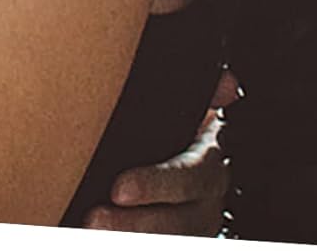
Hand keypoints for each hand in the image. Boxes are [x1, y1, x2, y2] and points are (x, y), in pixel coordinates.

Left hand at [82, 69, 237, 233]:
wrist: (194, 175)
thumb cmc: (183, 138)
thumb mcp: (196, 115)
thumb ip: (204, 97)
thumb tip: (226, 81)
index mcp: (208, 169)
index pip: (187, 179)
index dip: (154, 185)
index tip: (118, 189)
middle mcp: (204, 206)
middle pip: (173, 224)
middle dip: (132, 224)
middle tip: (94, 219)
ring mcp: (189, 229)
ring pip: (165, 240)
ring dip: (125, 237)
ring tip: (89, 230)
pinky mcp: (172, 237)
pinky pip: (155, 241)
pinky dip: (122, 240)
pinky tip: (92, 234)